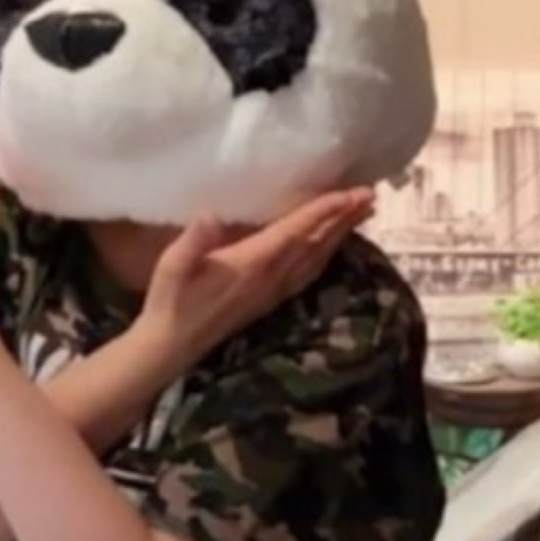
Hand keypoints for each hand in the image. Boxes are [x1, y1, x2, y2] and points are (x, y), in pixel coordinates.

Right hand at [136, 188, 375, 374]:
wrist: (171, 346)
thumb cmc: (170, 300)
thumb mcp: (172, 266)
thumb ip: (193, 242)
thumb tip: (210, 215)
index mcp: (252, 264)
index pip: (296, 232)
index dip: (323, 212)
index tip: (349, 194)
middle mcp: (271, 278)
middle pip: (316, 243)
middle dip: (343, 218)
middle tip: (369, 195)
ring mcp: (274, 291)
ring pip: (317, 258)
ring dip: (341, 234)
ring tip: (361, 213)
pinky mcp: (270, 300)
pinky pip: (309, 273)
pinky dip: (326, 255)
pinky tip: (332, 247)